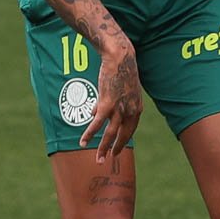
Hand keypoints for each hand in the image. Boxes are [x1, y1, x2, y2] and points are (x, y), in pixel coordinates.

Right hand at [80, 43, 143, 158]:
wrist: (121, 58)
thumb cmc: (120, 71)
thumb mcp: (120, 89)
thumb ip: (111, 103)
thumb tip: (94, 113)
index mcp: (137, 108)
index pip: (130, 129)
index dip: (123, 140)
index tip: (116, 149)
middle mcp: (130, 111)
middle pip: (122, 135)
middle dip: (113, 149)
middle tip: (106, 160)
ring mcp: (119, 109)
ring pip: (109, 134)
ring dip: (102, 148)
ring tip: (98, 159)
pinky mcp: (106, 104)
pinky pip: (96, 123)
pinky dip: (89, 134)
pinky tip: (82, 142)